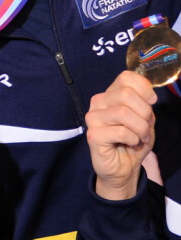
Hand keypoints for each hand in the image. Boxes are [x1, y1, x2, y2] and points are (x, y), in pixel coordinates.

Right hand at [85, 70, 156, 200]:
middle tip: (145, 126)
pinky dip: (133, 139)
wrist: (122, 168)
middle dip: (144, 112)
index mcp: (110, 94)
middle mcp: (98, 102)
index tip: (151, 102)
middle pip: (126, 94)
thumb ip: (144, 104)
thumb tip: (148, 96)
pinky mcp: (93, 134)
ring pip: (123, 112)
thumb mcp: (145, 119)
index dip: (144, 88)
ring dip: (141, 128)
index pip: (125, 77)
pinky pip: (121, 131)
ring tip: (140, 137)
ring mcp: (93, 117)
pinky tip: (130, 143)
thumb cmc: (133, 141)